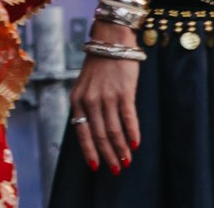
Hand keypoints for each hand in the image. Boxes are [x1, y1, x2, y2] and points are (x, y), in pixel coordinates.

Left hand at [70, 35, 140, 174]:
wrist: (110, 42)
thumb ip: (87, 107)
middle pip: (98, 135)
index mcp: (76, 100)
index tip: (95, 166)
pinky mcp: (123, 92)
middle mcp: (89, 100)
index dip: (89, 150)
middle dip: (107, 155)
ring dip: (121, 149)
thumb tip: (94, 133)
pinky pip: (128, 118)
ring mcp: (106, 96)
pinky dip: (133, 133)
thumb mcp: (84, 87)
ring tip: (127, 162)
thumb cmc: (98, 67)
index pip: (81, 131)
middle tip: (115, 170)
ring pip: (113, 130)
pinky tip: (136, 145)